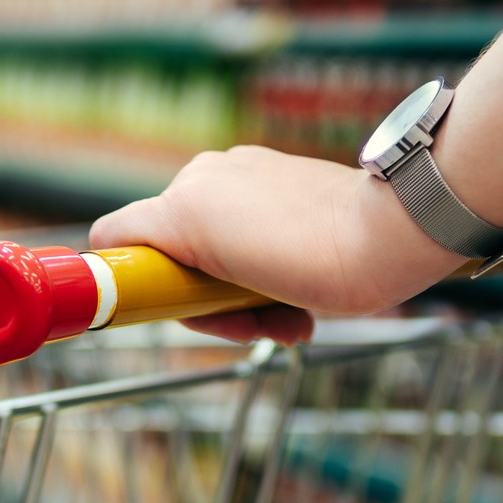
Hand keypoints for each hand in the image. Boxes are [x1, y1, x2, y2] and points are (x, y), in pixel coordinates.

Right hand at [89, 146, 464, 343]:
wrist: (390, 235)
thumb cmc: (310, 258)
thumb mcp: (214, 266)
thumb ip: (154, 250)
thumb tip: (111, 247)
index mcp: (183, 196)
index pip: (119, 238)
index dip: (138, 284)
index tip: (178, 313)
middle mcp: (207, 177)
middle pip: (175, 258)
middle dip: (208, 302)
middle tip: (252, 326)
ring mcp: (247, 176)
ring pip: (218, 256)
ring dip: (244, 299)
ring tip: (286, 320)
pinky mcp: (284, 180)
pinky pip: (253, 237)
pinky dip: (269, 276)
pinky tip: (300, 305)